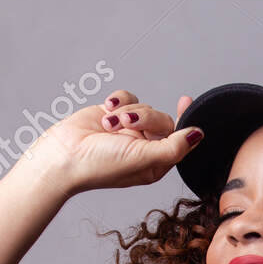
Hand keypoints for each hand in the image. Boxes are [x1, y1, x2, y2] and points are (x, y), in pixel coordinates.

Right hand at [34, 88, 202, 195]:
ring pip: (143, 106)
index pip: (180, 139)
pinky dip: (117, 101)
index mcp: (156, 163)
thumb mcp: (144, 158)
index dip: (185, 121)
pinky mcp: (113, 116)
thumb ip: (174, 147)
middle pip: (162, 120)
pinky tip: (106, 111)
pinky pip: (126, 98)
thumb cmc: (101, 165)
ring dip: (126, 112)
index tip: (186, 101)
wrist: (64, 156)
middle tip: (127, 123)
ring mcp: (128, 131)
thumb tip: (198, 134)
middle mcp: (144, 148)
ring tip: (109, 125)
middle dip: (145, 117)